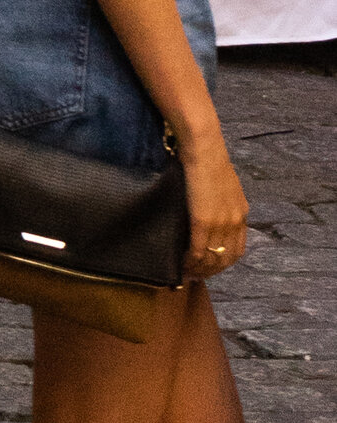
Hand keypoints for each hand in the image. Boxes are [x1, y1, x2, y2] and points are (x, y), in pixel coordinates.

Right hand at [181, 134, 247, 276]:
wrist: (203, 147)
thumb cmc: (208, 157)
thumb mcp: (224, 183)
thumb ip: (221, 200)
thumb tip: (209, 207)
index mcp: (241, 213)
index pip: (236, 249)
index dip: (223, 262)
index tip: (210, 267)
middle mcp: (235, 223)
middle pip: (225, 258)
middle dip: (211, 271)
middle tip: (196, 275)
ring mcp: (220, 224)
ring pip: (212, 258)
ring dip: (200, 270)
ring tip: (186, 273)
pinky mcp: (203, 222)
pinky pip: (198, 251)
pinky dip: (190, 261)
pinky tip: (182, 264)